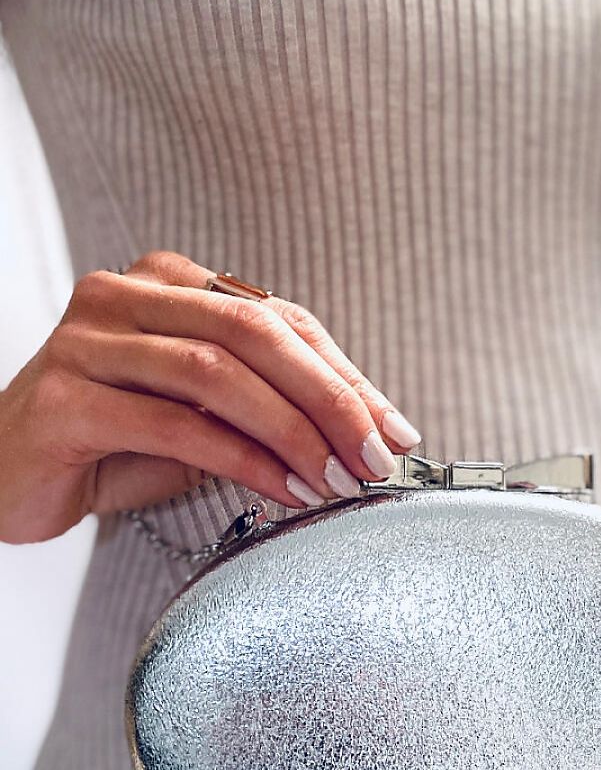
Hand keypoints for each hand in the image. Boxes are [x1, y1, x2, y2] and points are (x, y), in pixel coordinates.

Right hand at [0, 250, 421, 544]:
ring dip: (291, 431)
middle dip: (330, 397)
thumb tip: (370, 431)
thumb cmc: (112, 443)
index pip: (279, 317)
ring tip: (333, 478)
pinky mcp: (65, 397)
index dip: (345, 374)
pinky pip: (176, 423)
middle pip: (255, 331)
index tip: (392, 429)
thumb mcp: (205, 415)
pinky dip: (242, 459)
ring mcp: (88, 339)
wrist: (6, 480)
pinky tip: (281, 488)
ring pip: (219, 372)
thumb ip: (271, 406)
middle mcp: (124, 294)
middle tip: (373, 455)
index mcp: (166, 281)